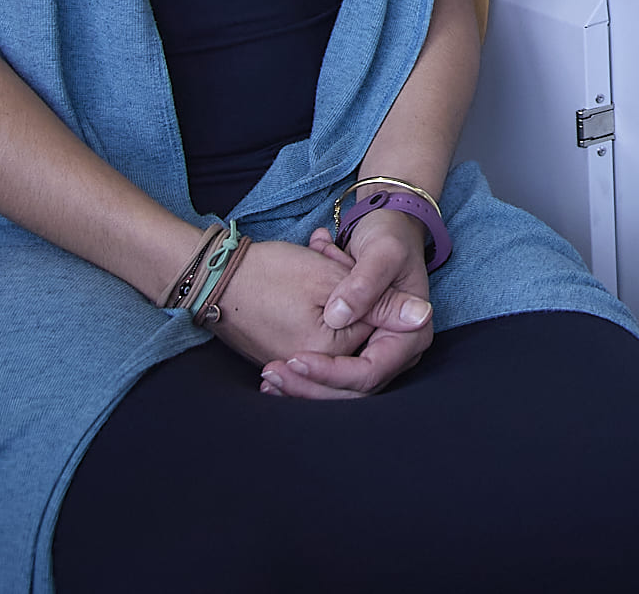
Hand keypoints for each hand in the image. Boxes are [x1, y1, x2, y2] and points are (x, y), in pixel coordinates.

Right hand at [204, 238, 366, 372]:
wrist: (216, 276)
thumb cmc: (271, 272)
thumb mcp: (333, 279)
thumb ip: (380, 304)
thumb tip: (422, 319)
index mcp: (328, 353)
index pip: (378, 334)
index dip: (378, 300)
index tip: (357, 271)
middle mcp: (311, 368)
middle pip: (358, 339)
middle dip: (358, 304)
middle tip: (338, 270)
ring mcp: (294, 363)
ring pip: (338, 337)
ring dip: (339, 305)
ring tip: (323, 270)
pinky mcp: (282, 354)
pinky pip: (316, 340)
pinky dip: (323, 311)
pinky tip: (314, 286)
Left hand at [259, 213, 434, 399]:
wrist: (387, 228)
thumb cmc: (389, 237)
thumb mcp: (382, 253)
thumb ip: (365, 284)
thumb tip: (342, 317)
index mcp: (413, 335)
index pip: (370, 371)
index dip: (332, 372)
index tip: (296, 358)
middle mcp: (397, 352)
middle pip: (353, 390)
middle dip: (311, 387)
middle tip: (272, 375)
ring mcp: (377, 352)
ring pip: (340, 389)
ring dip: (303, 387)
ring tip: (268, 379)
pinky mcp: (359, 349)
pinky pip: (333, 377)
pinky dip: (305, 379)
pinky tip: (275, 379)